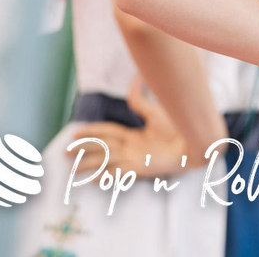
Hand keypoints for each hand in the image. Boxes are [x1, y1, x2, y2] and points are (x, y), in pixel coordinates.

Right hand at [67, 80, 191, 177]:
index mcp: (134, 137)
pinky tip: (91, 180)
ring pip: (106, 162)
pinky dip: (105, 177)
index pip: (107, 134)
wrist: (193, 142)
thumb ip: (140, 100)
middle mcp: (131, 149)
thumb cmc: (178, 128)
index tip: (74, 133)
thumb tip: (135, 78)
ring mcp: (134, 160)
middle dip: (83, 150)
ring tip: (71, 170)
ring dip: (88, 165)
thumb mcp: (154, 113)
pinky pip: (118, 175)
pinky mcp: (139, 170)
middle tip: (64, 153)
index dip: (91, 133)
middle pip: (101, 149)